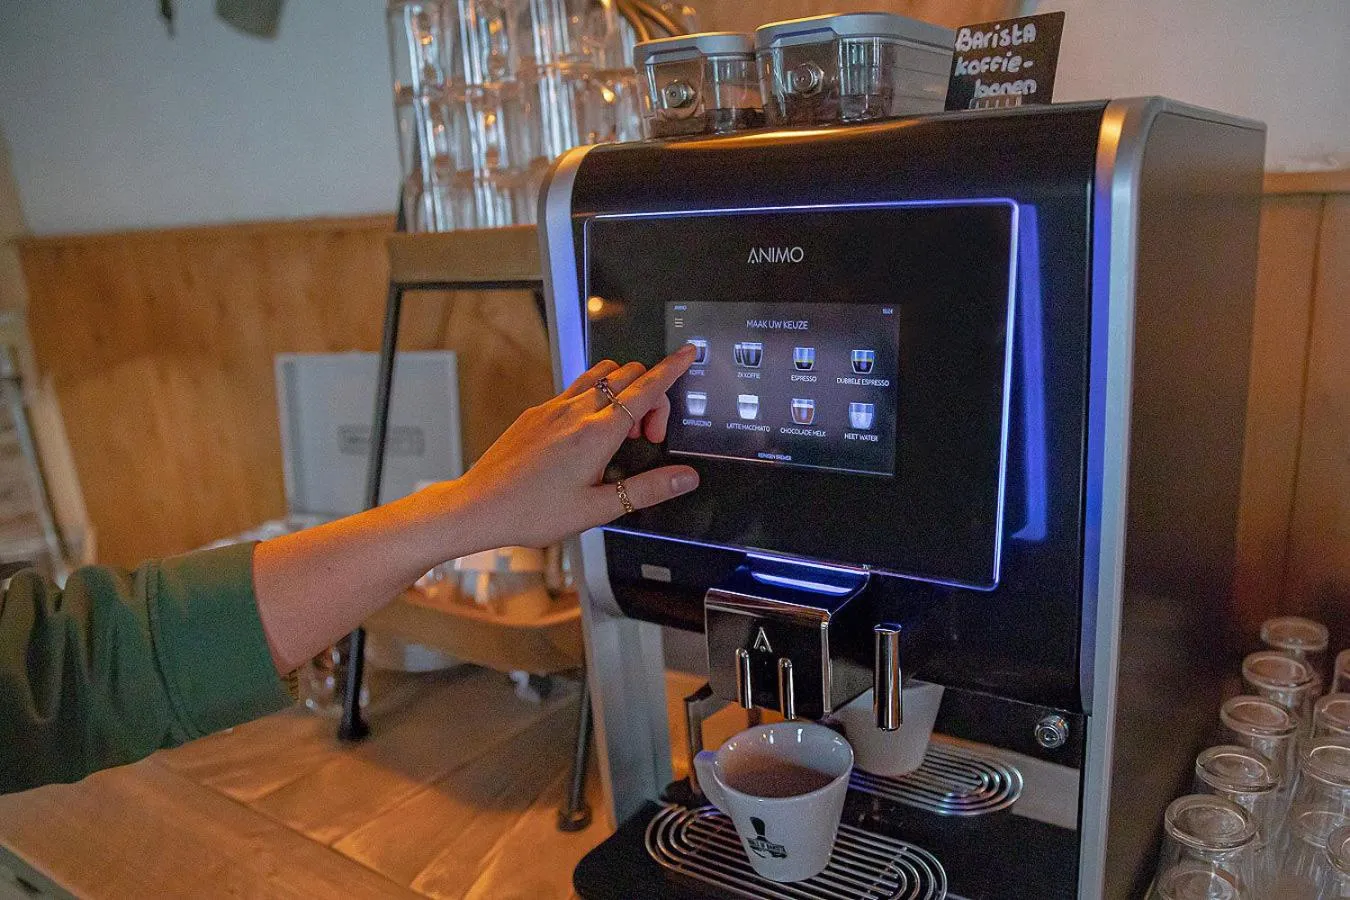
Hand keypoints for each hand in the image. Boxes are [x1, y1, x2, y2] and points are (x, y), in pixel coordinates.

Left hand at [445, 345, 700, 550]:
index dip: (672, 369)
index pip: (646, 389)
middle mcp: (576, 411)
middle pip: (628, 373)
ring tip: (621, 431)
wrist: (479, 506)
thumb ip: (646, 489)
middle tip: (649, 436)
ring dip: (623, 388)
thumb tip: (684, 478)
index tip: (687, 354)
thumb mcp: (597, 509)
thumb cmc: (532, 511)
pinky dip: (596, 396)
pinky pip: (575, 388)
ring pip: (601, 373)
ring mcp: (554, 407)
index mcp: (597, 433)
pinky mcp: (537, 412)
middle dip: (652, 392)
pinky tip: (589, 432)